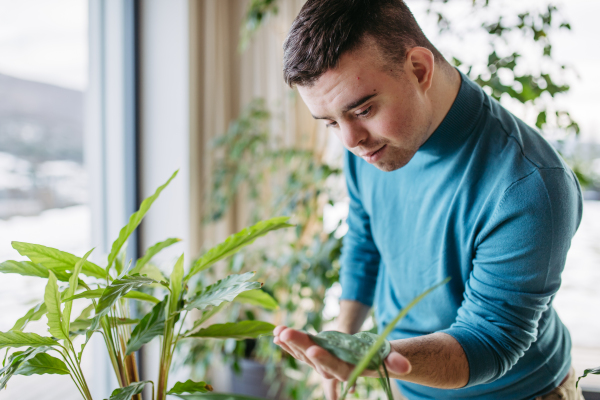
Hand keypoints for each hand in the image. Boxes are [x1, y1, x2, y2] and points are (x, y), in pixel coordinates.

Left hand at [273, 326, 410, 399]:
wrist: (367, 358)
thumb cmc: (378, 355)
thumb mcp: (386, 355)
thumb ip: (393, 361)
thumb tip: (404, 367)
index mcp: (349, 369)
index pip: (335, 367)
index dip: (324, 360)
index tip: (313, 350)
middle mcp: (331, 368)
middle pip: (314, 358)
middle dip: (299, 345)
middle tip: (285, 332)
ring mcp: (320, 361)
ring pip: (303, 353)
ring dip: (289, 343)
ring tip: (277, 331)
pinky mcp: (314, 354)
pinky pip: (299, 350)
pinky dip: (288, 343)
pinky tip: (275, 334)